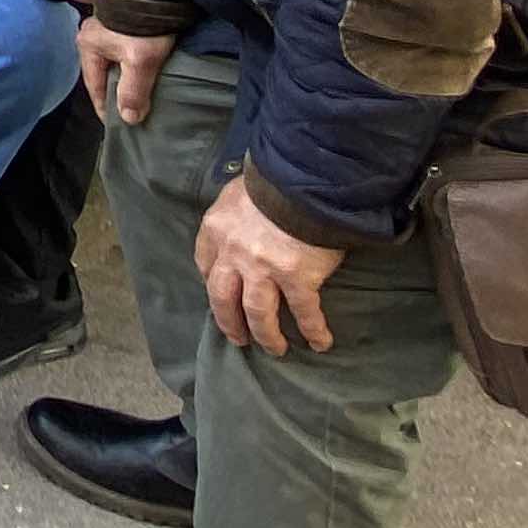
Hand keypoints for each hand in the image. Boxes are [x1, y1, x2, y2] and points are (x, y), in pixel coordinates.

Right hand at [77, 13, 170, 126]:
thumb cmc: (142, 25)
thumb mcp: (139, 61)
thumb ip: (132, 91)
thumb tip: (129, 119)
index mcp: (88, 46)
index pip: (94, 87)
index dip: (106, 109)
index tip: (119, 127)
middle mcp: (92, 36)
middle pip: (104, 75)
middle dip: (117, 94)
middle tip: (133, 112)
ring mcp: (107, 27)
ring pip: (116, 64)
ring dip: (128, 79)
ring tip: (143, 95)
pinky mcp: (124, 22)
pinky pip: (126, 53)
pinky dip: (135, 66)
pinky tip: (147, 72)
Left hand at [196, 176, 342, 353]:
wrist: (304, 178)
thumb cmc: (273, 180)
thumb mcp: (239, 191)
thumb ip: (237, 213)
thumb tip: (245, 220)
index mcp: (216, 229)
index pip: (206, 265)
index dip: (214, 285)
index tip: (222, 298)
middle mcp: (234, 254)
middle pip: (224, 299)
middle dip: (230, 323)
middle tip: (240, 339)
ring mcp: (263, 268)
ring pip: (258, 313)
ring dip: (266, 335)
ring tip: (276, 349)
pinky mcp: (296, 278)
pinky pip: (304, 313)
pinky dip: (313, 331)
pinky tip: (320, 343)